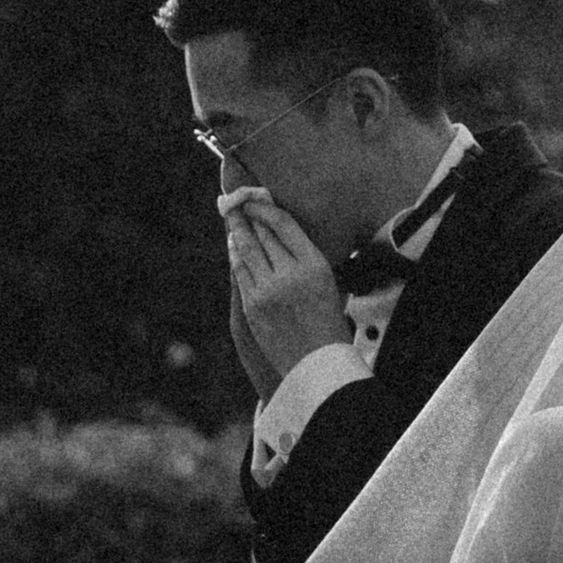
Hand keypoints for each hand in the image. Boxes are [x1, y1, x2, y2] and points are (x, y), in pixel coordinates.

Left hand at [223, 185, 351, 378]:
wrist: (318, 363)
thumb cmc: (328, 322)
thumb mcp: (330, 283)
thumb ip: (307, 258)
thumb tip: (282, 233)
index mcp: (315, 264)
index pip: (284, 224)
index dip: (265, 208)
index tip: (256, 199)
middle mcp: (290, 273)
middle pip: (261, 234)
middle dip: (247, 215)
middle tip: (237, 201)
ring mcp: (267, 290)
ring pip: (246, 250)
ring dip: (237, 230)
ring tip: (232, 216)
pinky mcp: (252, 305)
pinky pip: (239, 272)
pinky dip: (235, 255)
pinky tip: (233, 246)